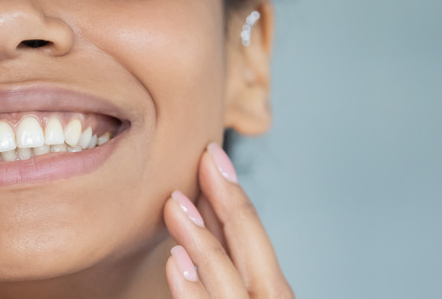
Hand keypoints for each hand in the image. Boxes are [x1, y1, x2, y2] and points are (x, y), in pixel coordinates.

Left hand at [163, 143, 292, 297]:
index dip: (236, 199)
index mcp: (266, 293)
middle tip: (205, 160)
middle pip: (254, 259)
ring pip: (229, 285)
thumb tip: (189, 204)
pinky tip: (175, 261)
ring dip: (203, 243)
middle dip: (232, 207)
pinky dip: (192, 291)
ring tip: (176, 206)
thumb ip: (214, 258)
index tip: (211, 156)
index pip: (255, 245)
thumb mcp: (222, 284)